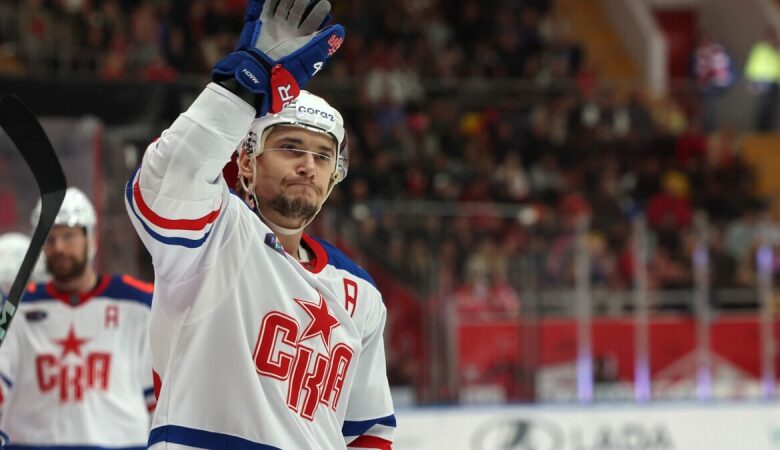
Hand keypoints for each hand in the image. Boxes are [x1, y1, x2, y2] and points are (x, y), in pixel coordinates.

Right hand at [212, 0, 344, 115]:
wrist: (260, 74)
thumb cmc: (287, 69)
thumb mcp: (309, 57)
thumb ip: (324, 43)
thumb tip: (340, 28)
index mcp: (304, 40)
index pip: (315, 19)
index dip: (320, 10)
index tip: (323, 4)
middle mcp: (291, 31)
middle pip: (299, 8)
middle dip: (303, 1)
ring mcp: (276, 26)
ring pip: (284, 4)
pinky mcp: (261, 22)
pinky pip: (267, 5)